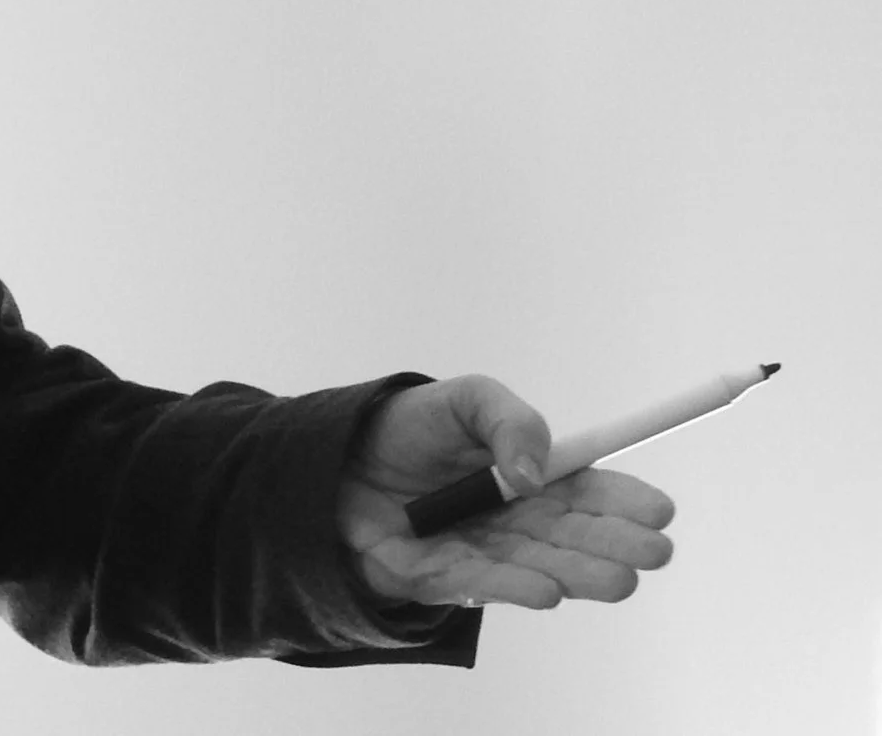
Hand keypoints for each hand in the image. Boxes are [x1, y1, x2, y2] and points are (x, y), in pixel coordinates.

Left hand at [338, 375, 675, 610]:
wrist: (333, 457)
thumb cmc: (409, 429)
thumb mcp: (464, 401)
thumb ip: (507, 421)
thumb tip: (532, 474)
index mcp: (532, 478)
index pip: (589, 493)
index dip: (625, 502)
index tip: (659, 509)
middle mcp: (515, 522)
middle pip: (572, 536)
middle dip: (615, 545)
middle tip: (653, 551)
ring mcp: (482, 551)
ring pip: (538, 565)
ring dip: (578, 574)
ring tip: (619, 580)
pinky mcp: (439, 575)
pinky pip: (480, 581)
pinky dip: (515, 586)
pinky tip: (549, 591)